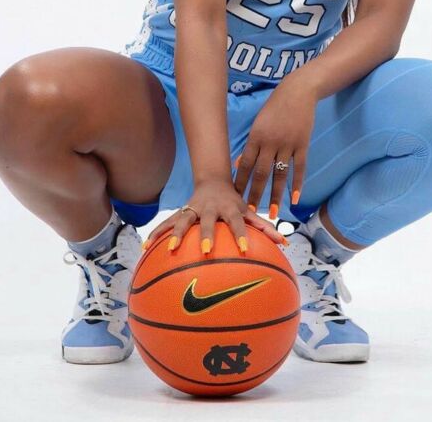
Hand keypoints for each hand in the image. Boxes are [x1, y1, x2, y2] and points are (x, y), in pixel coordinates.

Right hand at [143, 177, 287, 254]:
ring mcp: (193, 210)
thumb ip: (265, 228)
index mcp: (229, 209)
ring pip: (183, 221)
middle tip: (208, 251)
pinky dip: (157, 234)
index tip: (245, 249)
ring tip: (169, 249)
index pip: (237, 222)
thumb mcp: (249, 210)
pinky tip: (145, 247)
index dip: (242, 235)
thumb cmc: (234, 202)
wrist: (212, 181)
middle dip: (207, 235)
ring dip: (176, 234)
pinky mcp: (181, 213)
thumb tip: (285, 244)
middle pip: (208, 222)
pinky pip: (167, 224)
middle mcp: (210, 209)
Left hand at [234, 74, 316, 217]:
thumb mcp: (258, 123)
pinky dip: (297, 185)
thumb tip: (241, 164)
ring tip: (272, 213)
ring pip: (280, 175)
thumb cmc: (274, 108)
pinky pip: (299, 168)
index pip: (246, 164)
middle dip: (255, 194)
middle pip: (261, 173)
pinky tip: (294, 199)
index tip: (235, 197)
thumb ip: (252, 144)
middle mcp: (271, 142)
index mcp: (256, 136)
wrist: (298, 92)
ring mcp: (288, 144)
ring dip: (275, 196)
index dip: (240, 182)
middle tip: (249, 211)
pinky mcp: (302, 144)